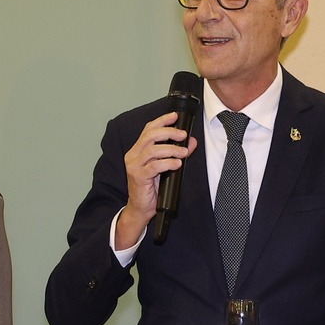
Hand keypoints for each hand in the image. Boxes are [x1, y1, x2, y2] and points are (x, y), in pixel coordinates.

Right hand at [117, 111, 195, 244]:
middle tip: (183, 135)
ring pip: (153, 150)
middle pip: (150, 136)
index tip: (175, 116)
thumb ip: (176, 153)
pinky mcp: (138, 177)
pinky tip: (177, 164)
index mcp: (137, 150)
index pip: (148, 129)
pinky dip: (168, 163)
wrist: (141, 208)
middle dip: (169, 132)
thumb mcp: (166, 167)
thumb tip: (191, 142)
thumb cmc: (152, 188)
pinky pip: (154, 166)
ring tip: (183, 152)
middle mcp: (133, 155)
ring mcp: (134, 166)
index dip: (161, 121)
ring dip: (171, 149)